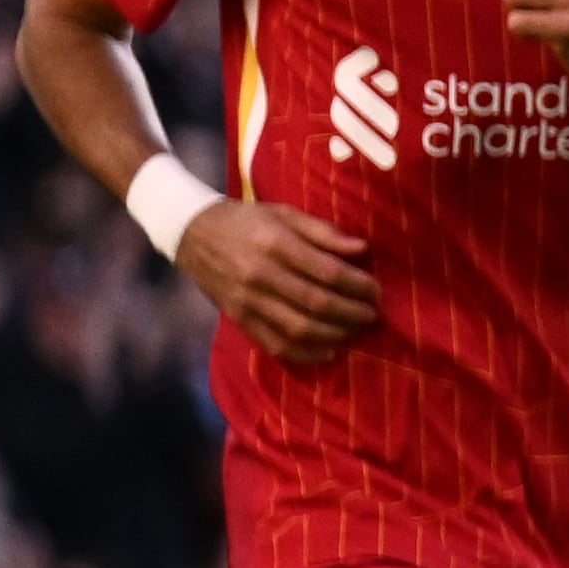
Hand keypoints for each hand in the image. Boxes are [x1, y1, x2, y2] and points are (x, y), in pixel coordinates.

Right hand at [174, 196, 379, 365]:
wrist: (191, 233)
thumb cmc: (247, 220)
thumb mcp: (285, 214)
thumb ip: (324, 232)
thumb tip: (362, 249)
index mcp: (275, 245)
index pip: (329, 273)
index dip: (359, 286)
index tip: (377, 291)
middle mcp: (261, 276)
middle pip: (318, 304)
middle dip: (353, 314)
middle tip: (373, 314)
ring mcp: (248, 301)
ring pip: (300, 329)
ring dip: (336, 335)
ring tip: (356, 330)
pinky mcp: (239, 318)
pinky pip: (275, 345)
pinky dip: (306, 354)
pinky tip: (329, 351)